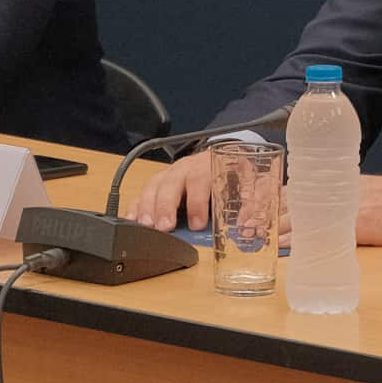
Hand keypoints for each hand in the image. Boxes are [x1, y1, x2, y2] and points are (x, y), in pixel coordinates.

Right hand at [129, 148, 296, 244]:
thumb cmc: (233, 172)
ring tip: (147, 226)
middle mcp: (185, 168)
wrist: (223, 155)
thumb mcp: (247, 181)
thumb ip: (249, 202)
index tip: (197, 223)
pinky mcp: (157, 184)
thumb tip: (248, 226)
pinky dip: (135, 206)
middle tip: (164, 227)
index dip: (197, 202)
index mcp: (208, 165)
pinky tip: (132, 220)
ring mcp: (168, 175)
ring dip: (147, 207)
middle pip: (170, 182)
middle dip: (166, 205)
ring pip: (153, 186)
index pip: (200, 180)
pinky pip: (141, 193)